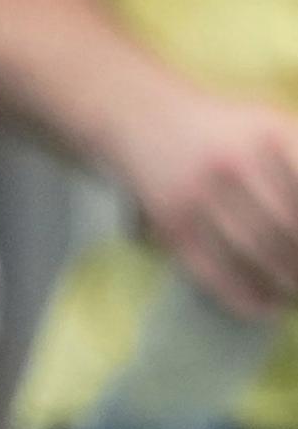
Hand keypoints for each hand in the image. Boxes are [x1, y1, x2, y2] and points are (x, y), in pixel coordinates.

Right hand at [118, 87, 297, 318]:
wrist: (145, 121)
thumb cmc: (228, 128)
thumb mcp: (275, 123)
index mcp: (270, 134)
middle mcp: (235, 165)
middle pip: (290, 227)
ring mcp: (200, 198)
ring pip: (257, 253)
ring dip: (288, 281)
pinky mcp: (174, 227)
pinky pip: (216, 273)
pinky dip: (248, 297)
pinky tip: (271, 307)